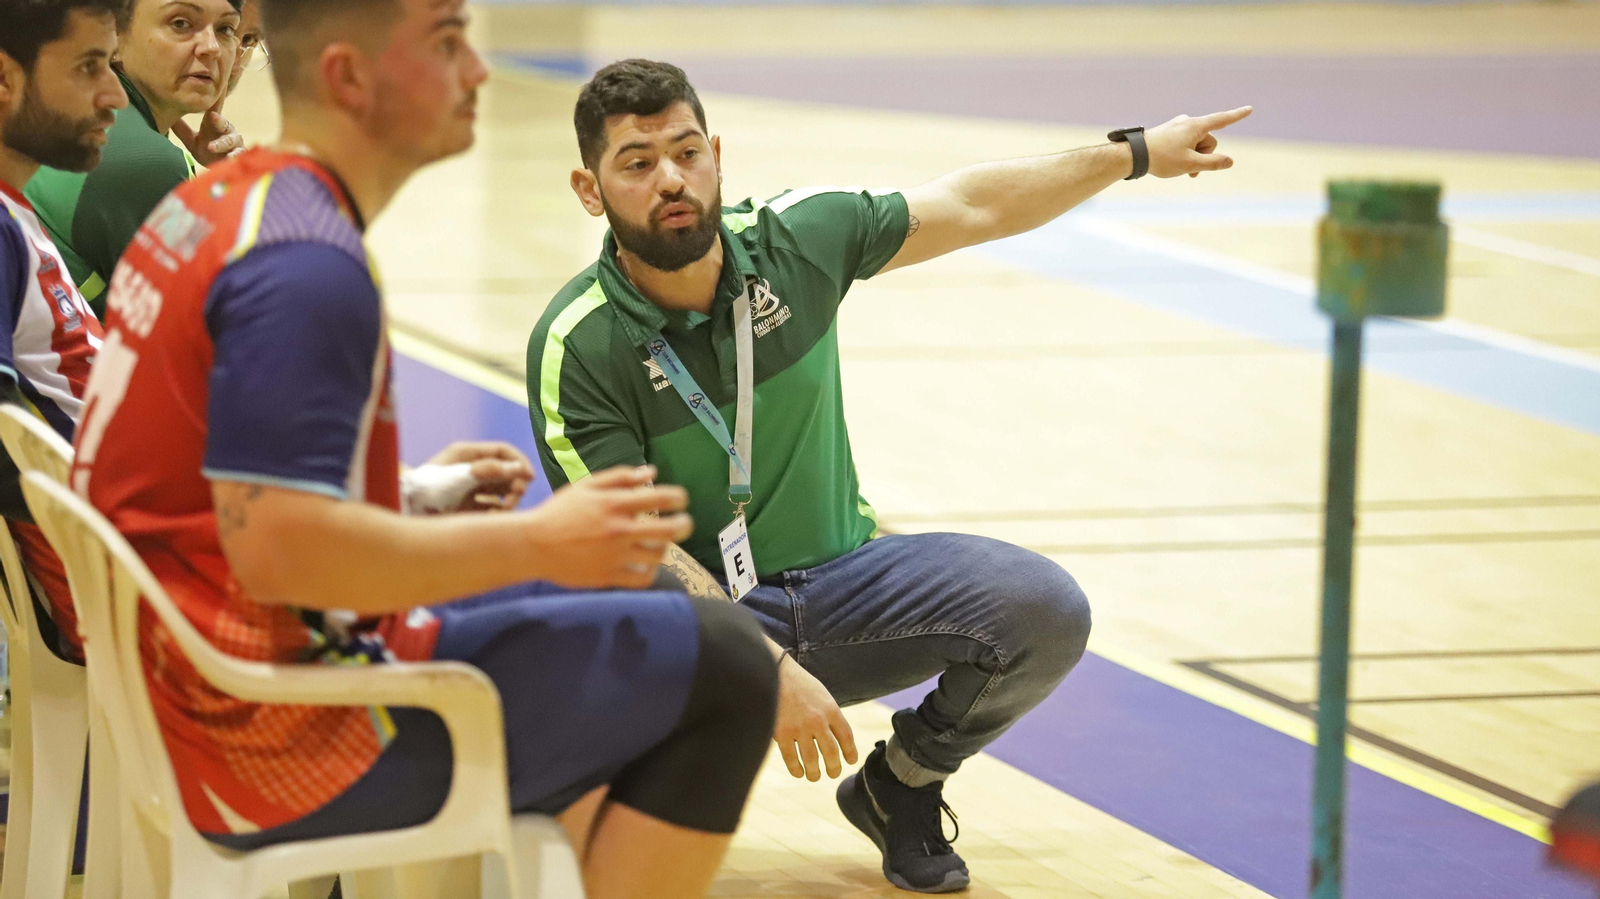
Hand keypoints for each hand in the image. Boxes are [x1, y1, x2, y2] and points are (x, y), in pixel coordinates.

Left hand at [171, 99, 244, 166]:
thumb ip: (181, 128)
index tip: (218, 82)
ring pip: (229, 140)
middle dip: (218, 120)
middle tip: (212, 116)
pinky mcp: (239, 154)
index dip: (216, 96)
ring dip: (221, 143)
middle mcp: (227, 130)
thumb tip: (165, 112)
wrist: (221, 170)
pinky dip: (235, 156)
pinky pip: (238, 154)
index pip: (215, 107)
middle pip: (223, 122)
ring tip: (211, 147)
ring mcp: (235, 142)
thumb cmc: (207, 152)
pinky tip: (230, 159)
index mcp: (215, 123)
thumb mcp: (191, 140)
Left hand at [425, 441, 534, 511]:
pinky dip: (496, 515)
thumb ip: (491, 471)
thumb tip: (522, 469)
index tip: (530, 478)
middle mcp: (470, 470)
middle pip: (506, 473)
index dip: (519, 463)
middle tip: (513, 500)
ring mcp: (469, 490)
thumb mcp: (460, 477)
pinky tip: (491, 521)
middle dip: (515, 485)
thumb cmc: (427, 490)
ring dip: (507, 502)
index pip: (503, 452)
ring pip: (501, 493)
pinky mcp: (466, 509)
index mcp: (466, 455)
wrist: (401, 515)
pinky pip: (491, 510)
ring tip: (501, 512)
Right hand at [526, 465, 693, 589]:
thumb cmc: (559, 512)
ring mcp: (615, 555)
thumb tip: (652, 472)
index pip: (662, 498)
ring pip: (658, 554)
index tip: (681, 500)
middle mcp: (619, 529)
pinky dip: (650, 571)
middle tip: (684, 524)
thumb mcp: (586, 486)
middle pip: (670, 530)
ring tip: (656, 543)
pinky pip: (643, 578)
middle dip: (684, 525)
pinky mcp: (608, 576)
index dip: (679, 498)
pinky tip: (645, 564)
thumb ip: (621, 477)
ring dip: (662, 547)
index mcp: (614, 503)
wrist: (532, 545)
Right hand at [774, 655, 857, 780]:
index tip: (850, 761)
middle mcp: (818, 720)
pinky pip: (791, 758)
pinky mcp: (782, 734)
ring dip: (815, 772)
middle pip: (831, 752)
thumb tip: (834, 736)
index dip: (850, 751)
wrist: (773, 672)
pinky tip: (798, 772)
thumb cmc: (797, 683)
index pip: (846, 736)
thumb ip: (828, 713)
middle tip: (833, 773)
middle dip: (834, 767)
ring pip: (812, 759)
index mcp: (831, 709)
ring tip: (814, 777)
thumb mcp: (820, 694)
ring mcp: (800, 728)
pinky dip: (796, 769)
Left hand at [1143, 106, 1252, 178]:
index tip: (1249, 109)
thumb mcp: (1190, 164)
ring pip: (1197, 145)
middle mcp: (1188, 122)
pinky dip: (1186, 156)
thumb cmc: (1161, 158)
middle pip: (1208, 141)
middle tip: (1188, 167)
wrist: (1134, 155)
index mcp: (1195, 126)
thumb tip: (1229, 161)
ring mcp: (1178, 127)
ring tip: (1179, 167)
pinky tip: (1175, 164)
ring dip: (1193, 158)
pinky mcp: (1171, 133)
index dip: (1237, 116)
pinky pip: (1186, 145)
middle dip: (1204, 155)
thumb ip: (1212, 163)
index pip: (1222, 120)